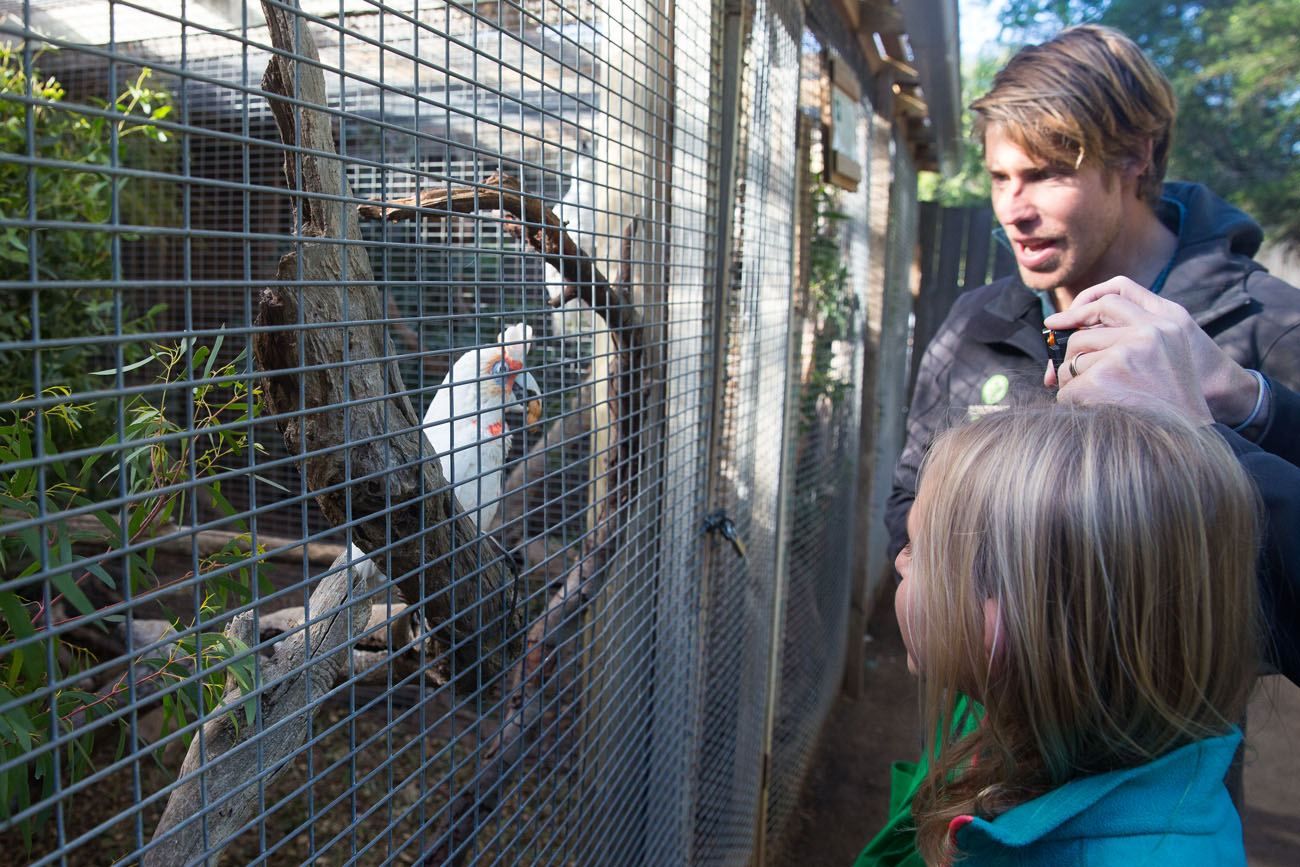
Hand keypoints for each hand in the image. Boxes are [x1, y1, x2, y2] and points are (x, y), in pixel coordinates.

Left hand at [1041, 277, 1234, 424]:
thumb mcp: (1167, 354)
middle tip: (1082, 384)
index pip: (1113, 299)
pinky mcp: (1104, 378)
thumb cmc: (1175, 401)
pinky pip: (1067, 390)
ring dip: (1074, 386)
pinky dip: (1072, 405)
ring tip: (1098, 403)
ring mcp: (1125, 354)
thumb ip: (1131, 336)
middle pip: (1081, 337)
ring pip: (1070, 364)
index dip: (1079, 309)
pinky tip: (1094, 415)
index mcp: (1165, 321)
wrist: (1192, 437)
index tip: (1055, 322)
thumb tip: (1063, 333)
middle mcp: (1147, 332)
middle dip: (1073, 362)